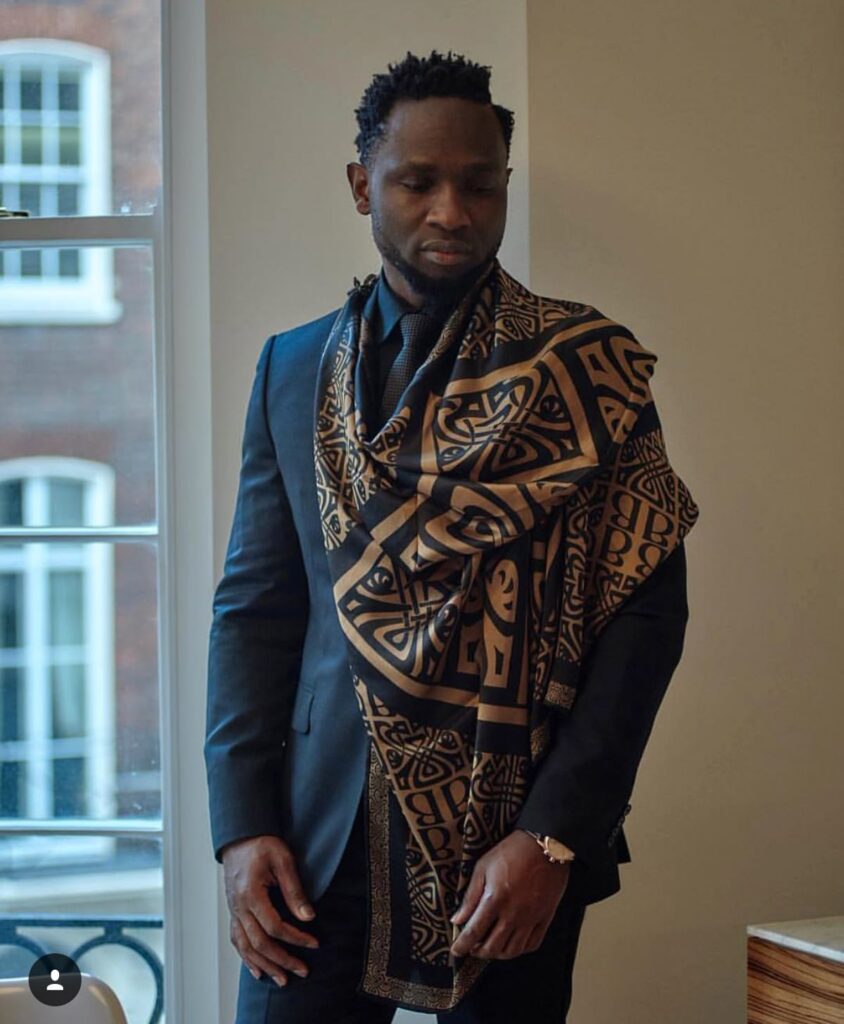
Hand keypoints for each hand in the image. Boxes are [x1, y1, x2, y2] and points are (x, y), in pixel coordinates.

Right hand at [222, 834, 318, 987]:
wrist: (240, 837)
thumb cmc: (262, 844)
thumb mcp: (283, 860)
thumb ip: (294, 890)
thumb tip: (308, 917)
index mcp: (251, 894)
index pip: (274, 926)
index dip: (295, 938)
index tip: (314, 943)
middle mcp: (239, 907)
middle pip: (259, 943)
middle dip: (282, 960)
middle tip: (303, 970)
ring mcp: (234, 911)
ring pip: (246, 947)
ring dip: (265, 965)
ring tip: (282, 980)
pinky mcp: (234, 912)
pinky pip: (237, 941)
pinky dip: (247, 958)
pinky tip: (257, 970)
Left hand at [449, 830, 570, 959]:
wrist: (545, 846)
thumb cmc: (512, 851)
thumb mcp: (483, 867)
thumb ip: (471, 895)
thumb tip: (457, 919)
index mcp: (495, 899)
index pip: (474, 932)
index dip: (462, 945)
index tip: (455, 951)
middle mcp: (513, 914)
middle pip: (492, 947)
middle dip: (478, 952)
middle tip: (472, 947)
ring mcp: (530, 918)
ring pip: (512, 951)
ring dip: (497, 954)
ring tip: (490, 947)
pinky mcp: (545, 918)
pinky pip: (532, 945)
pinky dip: (520, 950)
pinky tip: (512, 943)